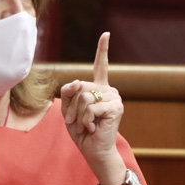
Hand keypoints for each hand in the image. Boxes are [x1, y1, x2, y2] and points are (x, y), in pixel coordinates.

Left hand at [60, 32, 123, 167]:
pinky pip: (90, 107)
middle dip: (72, 106)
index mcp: (99, 89)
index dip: (103, 49)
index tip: (106, 34)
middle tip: (77, 122)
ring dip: (79, 115)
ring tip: (86, 126)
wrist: (94, 151)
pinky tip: (92, 128)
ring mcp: (114, 98)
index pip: (101, 66)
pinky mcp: (116, 107)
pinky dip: (86, 120)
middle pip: (80, 86)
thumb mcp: (68, 109)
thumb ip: (68, 93)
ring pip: (84, 97)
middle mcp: (109, 90)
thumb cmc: (81, 131)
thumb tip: (77, 82)